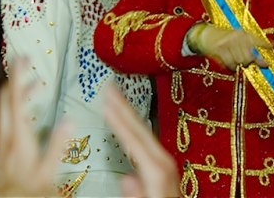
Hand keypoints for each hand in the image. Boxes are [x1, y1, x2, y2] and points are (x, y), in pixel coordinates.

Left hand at [0, 57, 72, 195]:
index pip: (14, 99)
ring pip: (5, 107)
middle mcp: (6, 134)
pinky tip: (28, 108)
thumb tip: (70, 120)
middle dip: (15, 77)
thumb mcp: (47, 171)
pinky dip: (16, 104)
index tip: (23, 58)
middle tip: (26, 62)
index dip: (17, 76)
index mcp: (18, 136)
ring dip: (17, 91)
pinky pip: (7, 117)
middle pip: (5, 98)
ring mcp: (3, 140)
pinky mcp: (3, 146)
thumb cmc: (25, 189)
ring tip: (34, 83)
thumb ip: (57, 146)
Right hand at [103, 83, 181, 197]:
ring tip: (114, 98)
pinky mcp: (163, 169)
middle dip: (124, 107)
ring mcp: (165, 165)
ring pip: (143, 134)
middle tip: (110, 86)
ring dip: (128, 114)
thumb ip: (138, 194)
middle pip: (140, 130)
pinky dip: (134, 129)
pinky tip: (126, 125)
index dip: (120, 117)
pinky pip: (145, 142)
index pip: (135, 138)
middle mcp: (164, 163)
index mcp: (158, 171)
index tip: (107, 98)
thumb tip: (125, 178)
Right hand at [195, 24, 273, 69]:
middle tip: (244, 61)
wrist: (205, 35)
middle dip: (249, 61)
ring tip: (234, 60)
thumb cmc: (224, 39)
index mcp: (244, 34)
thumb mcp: (238, 39)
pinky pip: (231, 64)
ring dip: (239, 64)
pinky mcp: (221, 48)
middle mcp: (238, 36)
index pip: (259, 39)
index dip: (268, 44)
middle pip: (250, 56)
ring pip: (241, 61)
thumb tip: (264, 62)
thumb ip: (251, 49)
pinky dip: (232, 67)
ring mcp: (229, 42)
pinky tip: (229, 63)